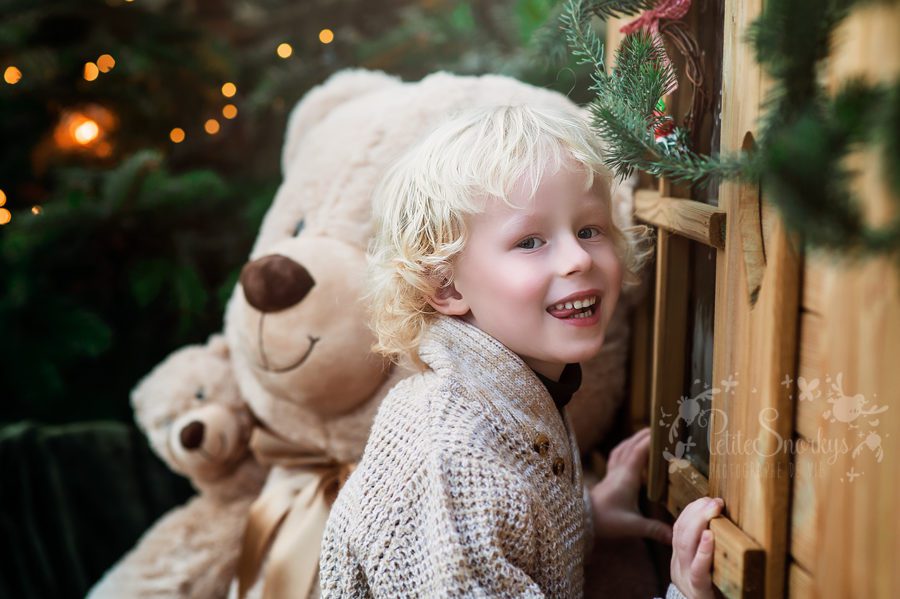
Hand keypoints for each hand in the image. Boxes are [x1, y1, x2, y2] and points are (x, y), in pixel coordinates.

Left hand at [589, 427, 671, 543]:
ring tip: (648, 434)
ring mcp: (612, 472)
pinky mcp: (607, 477)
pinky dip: (625, 447)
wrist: (581, 519)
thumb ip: (653, 529)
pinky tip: (628, 449)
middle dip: (646, 435)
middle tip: (661, 428)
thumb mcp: (632, 525)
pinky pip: (617, 455)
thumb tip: (673, 536)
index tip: (665, 432)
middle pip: (632, 445)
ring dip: (635, 439)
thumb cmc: (605, 520)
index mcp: (626, 476)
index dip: (651, 440)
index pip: (639, 451)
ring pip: (623, 448)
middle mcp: (619, 470)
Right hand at [669, 496, 723, 598]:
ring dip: (699, 523)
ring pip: (685, 545)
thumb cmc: (707, 591)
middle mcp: (679, 565)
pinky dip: (703, 551)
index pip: (679, 528)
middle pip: (681, 533)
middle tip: (713, 500)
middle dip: (696, 513)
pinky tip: (710, 537)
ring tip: (713, 509)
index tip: (706, 499)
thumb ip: (704, 549)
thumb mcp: (701, 568)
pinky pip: (698, 570)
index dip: (690, 511)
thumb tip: (718, 522)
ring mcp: (685, 577)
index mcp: (679, 558)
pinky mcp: (698, 590)